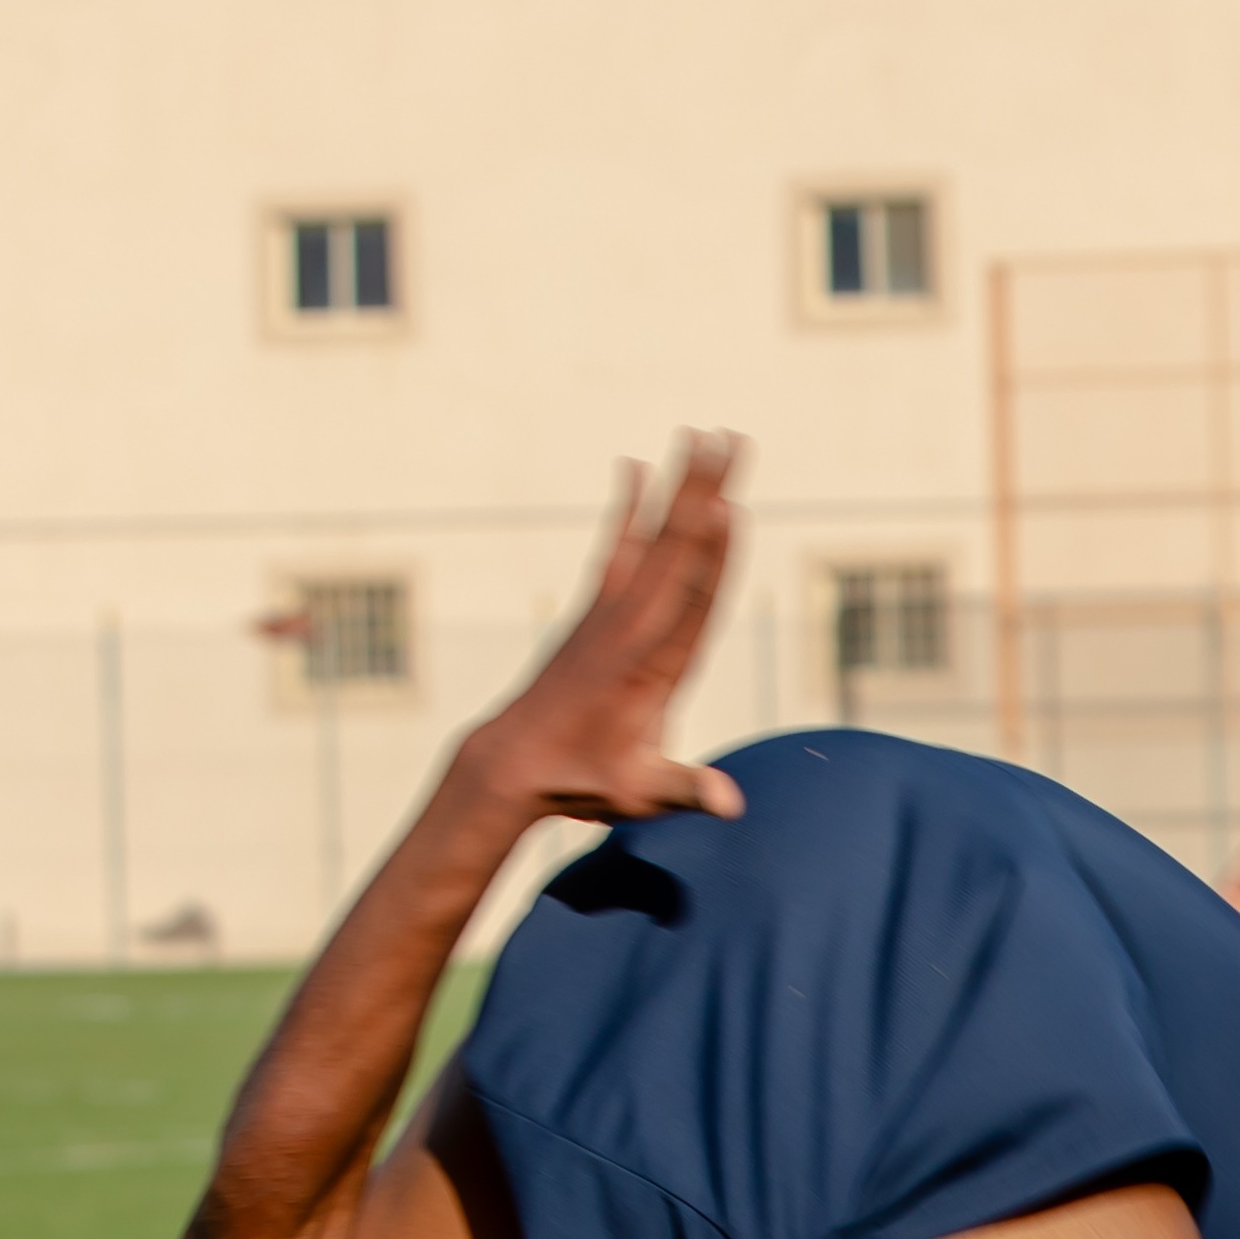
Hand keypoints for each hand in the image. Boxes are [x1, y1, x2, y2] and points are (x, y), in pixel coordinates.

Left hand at [451, 437, 748, 828]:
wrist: (509, 766)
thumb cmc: (581, 782)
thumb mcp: (639, 793)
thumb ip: (686, 789)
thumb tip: (727, 803)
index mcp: (652, 667)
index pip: (691, 601)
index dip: (713, 555)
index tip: (729, 507)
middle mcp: (631, 629)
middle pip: (677, 550)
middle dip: (705, 494)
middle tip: (730, 441)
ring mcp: (608, 613)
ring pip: (651, 537)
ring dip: (677, 485)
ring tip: (699, 435)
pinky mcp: (591, 610)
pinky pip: (615, 547)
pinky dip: (625, 507)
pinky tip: (633, 465)